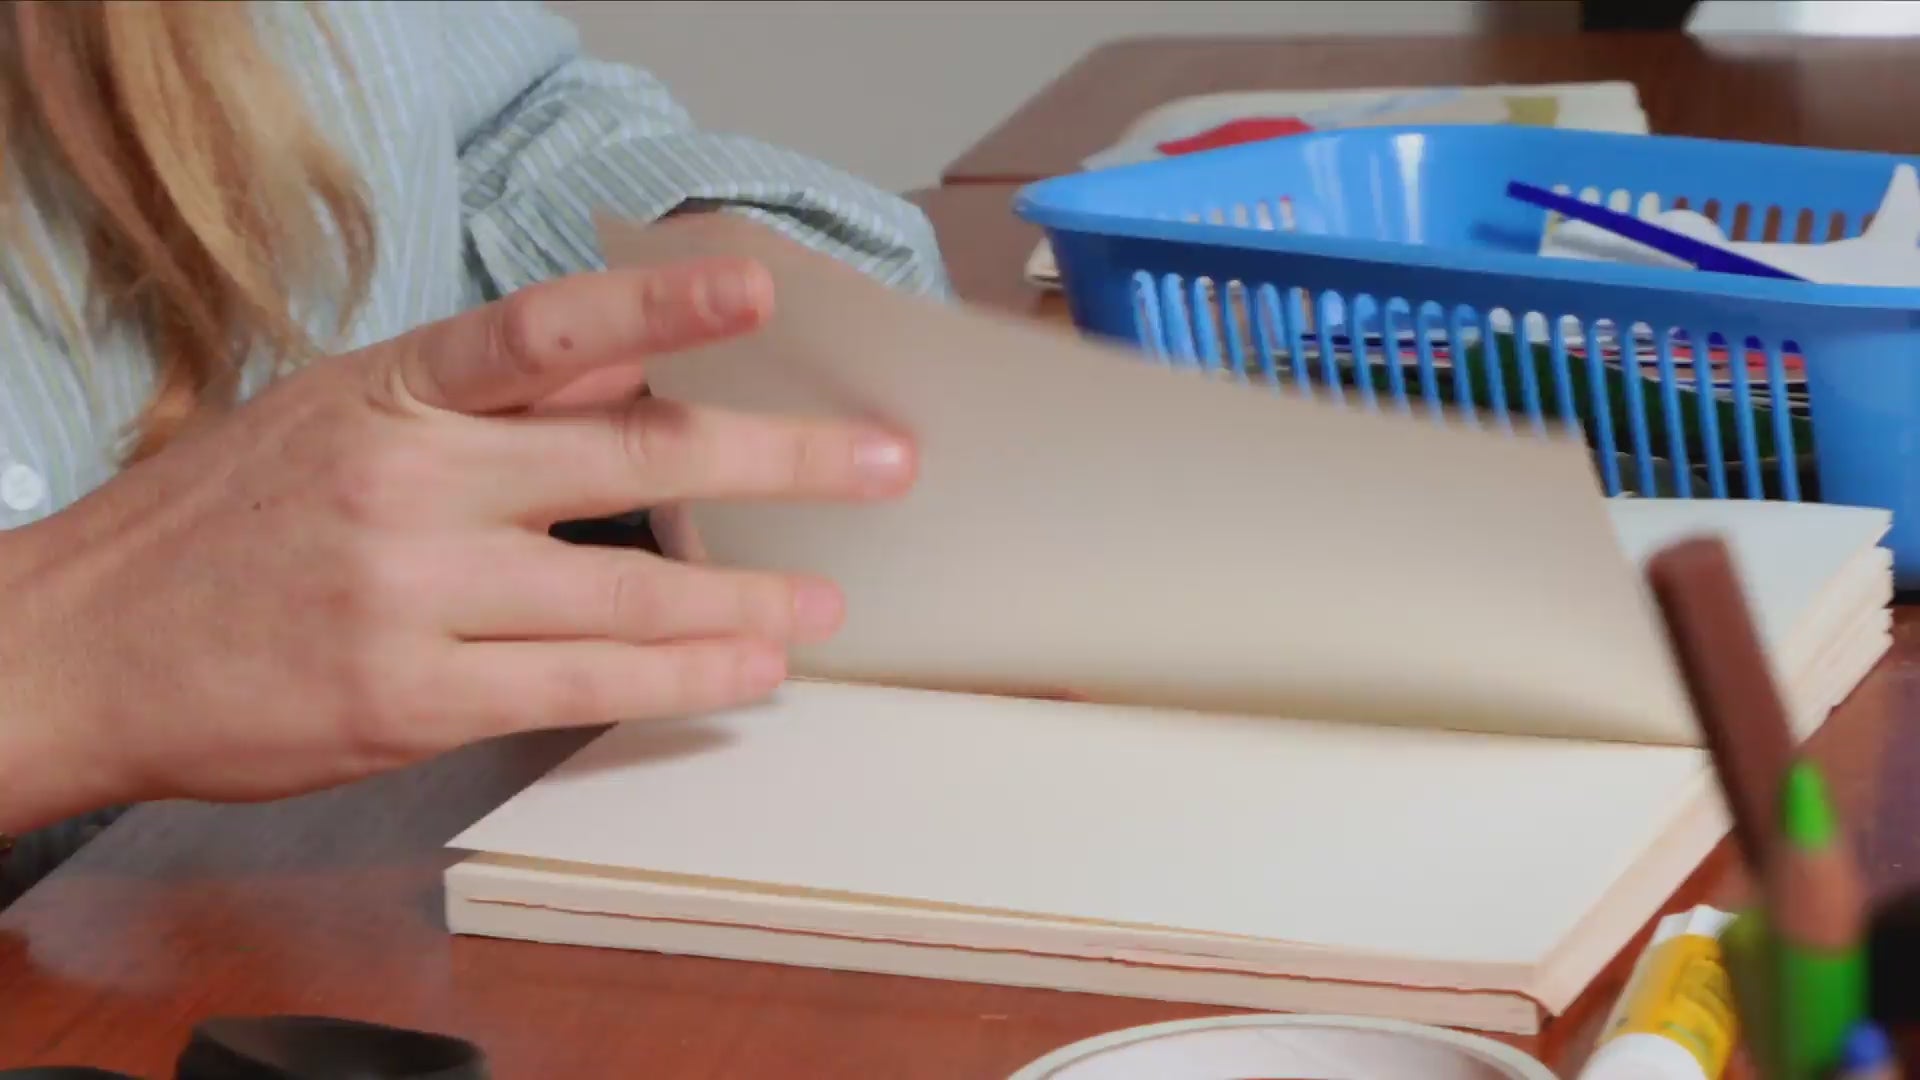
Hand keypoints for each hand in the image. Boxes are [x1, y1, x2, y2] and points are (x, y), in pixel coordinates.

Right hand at [0, 257, 915, 831]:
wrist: (83, 645)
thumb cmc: (222, 521)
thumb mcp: (340, 413)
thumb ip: (486, 393)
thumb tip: (631, 355)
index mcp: (394, 390)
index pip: (547, 331)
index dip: (659, 302)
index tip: (759, 292)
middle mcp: (410, 482)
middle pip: (630, 458)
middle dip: (777, 463)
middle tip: (880, 465)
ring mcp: (412, 595)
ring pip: (623, 589)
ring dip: (744, 596)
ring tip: (819, 603)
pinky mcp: (410, 700)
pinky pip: (576, 684)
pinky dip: (675, 676)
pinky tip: (741, 672)